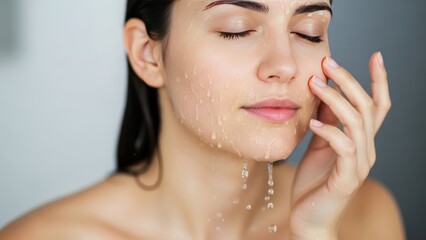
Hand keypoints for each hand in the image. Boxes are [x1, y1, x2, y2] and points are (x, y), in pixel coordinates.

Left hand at [289, 52, 390, 239]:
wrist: (309, 218)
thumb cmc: (313, 182)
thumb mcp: (319, 145)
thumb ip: (326, 122)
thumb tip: (325, 92)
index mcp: (361, 141)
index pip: (378, 107)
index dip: (379, 81)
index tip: (376, 55)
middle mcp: (366, 151)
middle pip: (367, 108)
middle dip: (350, 82)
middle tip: (328, 63)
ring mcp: (359, 165)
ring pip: (357, 124)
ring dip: (336, 100)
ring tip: (314, 84)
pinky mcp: (346, 179)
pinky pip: (343, 148)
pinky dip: (329, 131)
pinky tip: (312, 122)